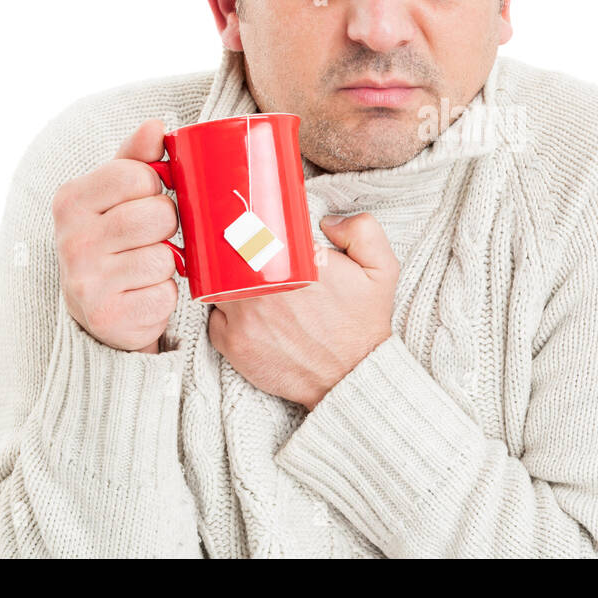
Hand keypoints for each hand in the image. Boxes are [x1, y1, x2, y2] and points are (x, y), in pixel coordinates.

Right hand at [52, 118, 178, 354]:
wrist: (100, 310)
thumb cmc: (115, 240)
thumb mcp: (118, 195)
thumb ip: (136, 158)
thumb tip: (155, 126)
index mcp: (70, 201)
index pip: (137, 175)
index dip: (154, 186)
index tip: (146, 199)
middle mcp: (71, 241)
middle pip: (157, 215)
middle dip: (167, 225)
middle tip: (152, 236)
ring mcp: (86, 283)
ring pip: (164, 256)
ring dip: (168, 261)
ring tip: (147, 265)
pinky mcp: (108, 317)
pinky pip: (164, 295)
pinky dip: (164, 294)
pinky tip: (144, 292)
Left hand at [208, 212, 398, 409]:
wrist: (353, 376)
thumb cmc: (363, 323)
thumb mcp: (382, 270)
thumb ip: (363, 231)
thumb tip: (327, 221)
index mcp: (297, 264)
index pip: (260, 229)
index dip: (255, 225)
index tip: (261, 229)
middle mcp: (265, 287)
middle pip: (230, 254)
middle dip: (237, 251)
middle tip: (252, 255)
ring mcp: (244, 316)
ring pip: (217, 284)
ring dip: (226, 281)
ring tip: (246, 283)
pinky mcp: (233, 343)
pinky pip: (215, 315)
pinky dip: (225, 312)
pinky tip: (246, 313)